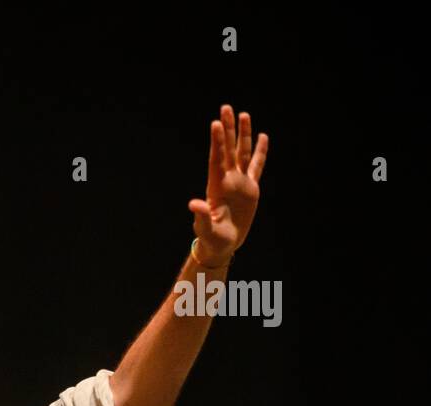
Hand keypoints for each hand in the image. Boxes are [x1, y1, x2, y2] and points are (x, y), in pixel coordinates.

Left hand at [188, 104, 267, 264]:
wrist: (222, 246)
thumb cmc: (211, 239)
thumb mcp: (206, 229)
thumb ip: (201, 216)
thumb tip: (194, 204)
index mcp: (216, 186)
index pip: (217, 158)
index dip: (217, 141)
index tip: (215, 123)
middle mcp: (227, 180)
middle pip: (228, 149)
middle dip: (228, 129)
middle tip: (226, 107)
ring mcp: (239, 182)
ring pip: (242, 153)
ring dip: (243, 134)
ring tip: (243, 114)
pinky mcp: (250, 188)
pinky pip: (257, 166)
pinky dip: (260, 152)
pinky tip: (263, 136)